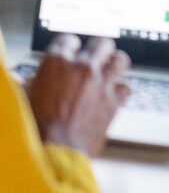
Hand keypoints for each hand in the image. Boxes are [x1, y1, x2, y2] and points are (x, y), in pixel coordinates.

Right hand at [27, 34, 130, 156]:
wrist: (52, 152)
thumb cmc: (34, 128)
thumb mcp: (24, 99)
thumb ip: (28, 83)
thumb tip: (19, 79)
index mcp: (57, 63)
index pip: (68, 40)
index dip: (70, 46)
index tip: (71, 51)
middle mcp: (82, 67)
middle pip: (101, 44)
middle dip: (99, 49)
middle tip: (98, 55)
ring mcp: (100, 82)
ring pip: (119, 59)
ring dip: (115, 64)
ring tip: (112, 68)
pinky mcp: (113, 100)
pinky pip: (125, 87)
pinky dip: (121, 90)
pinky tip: (115, 94)